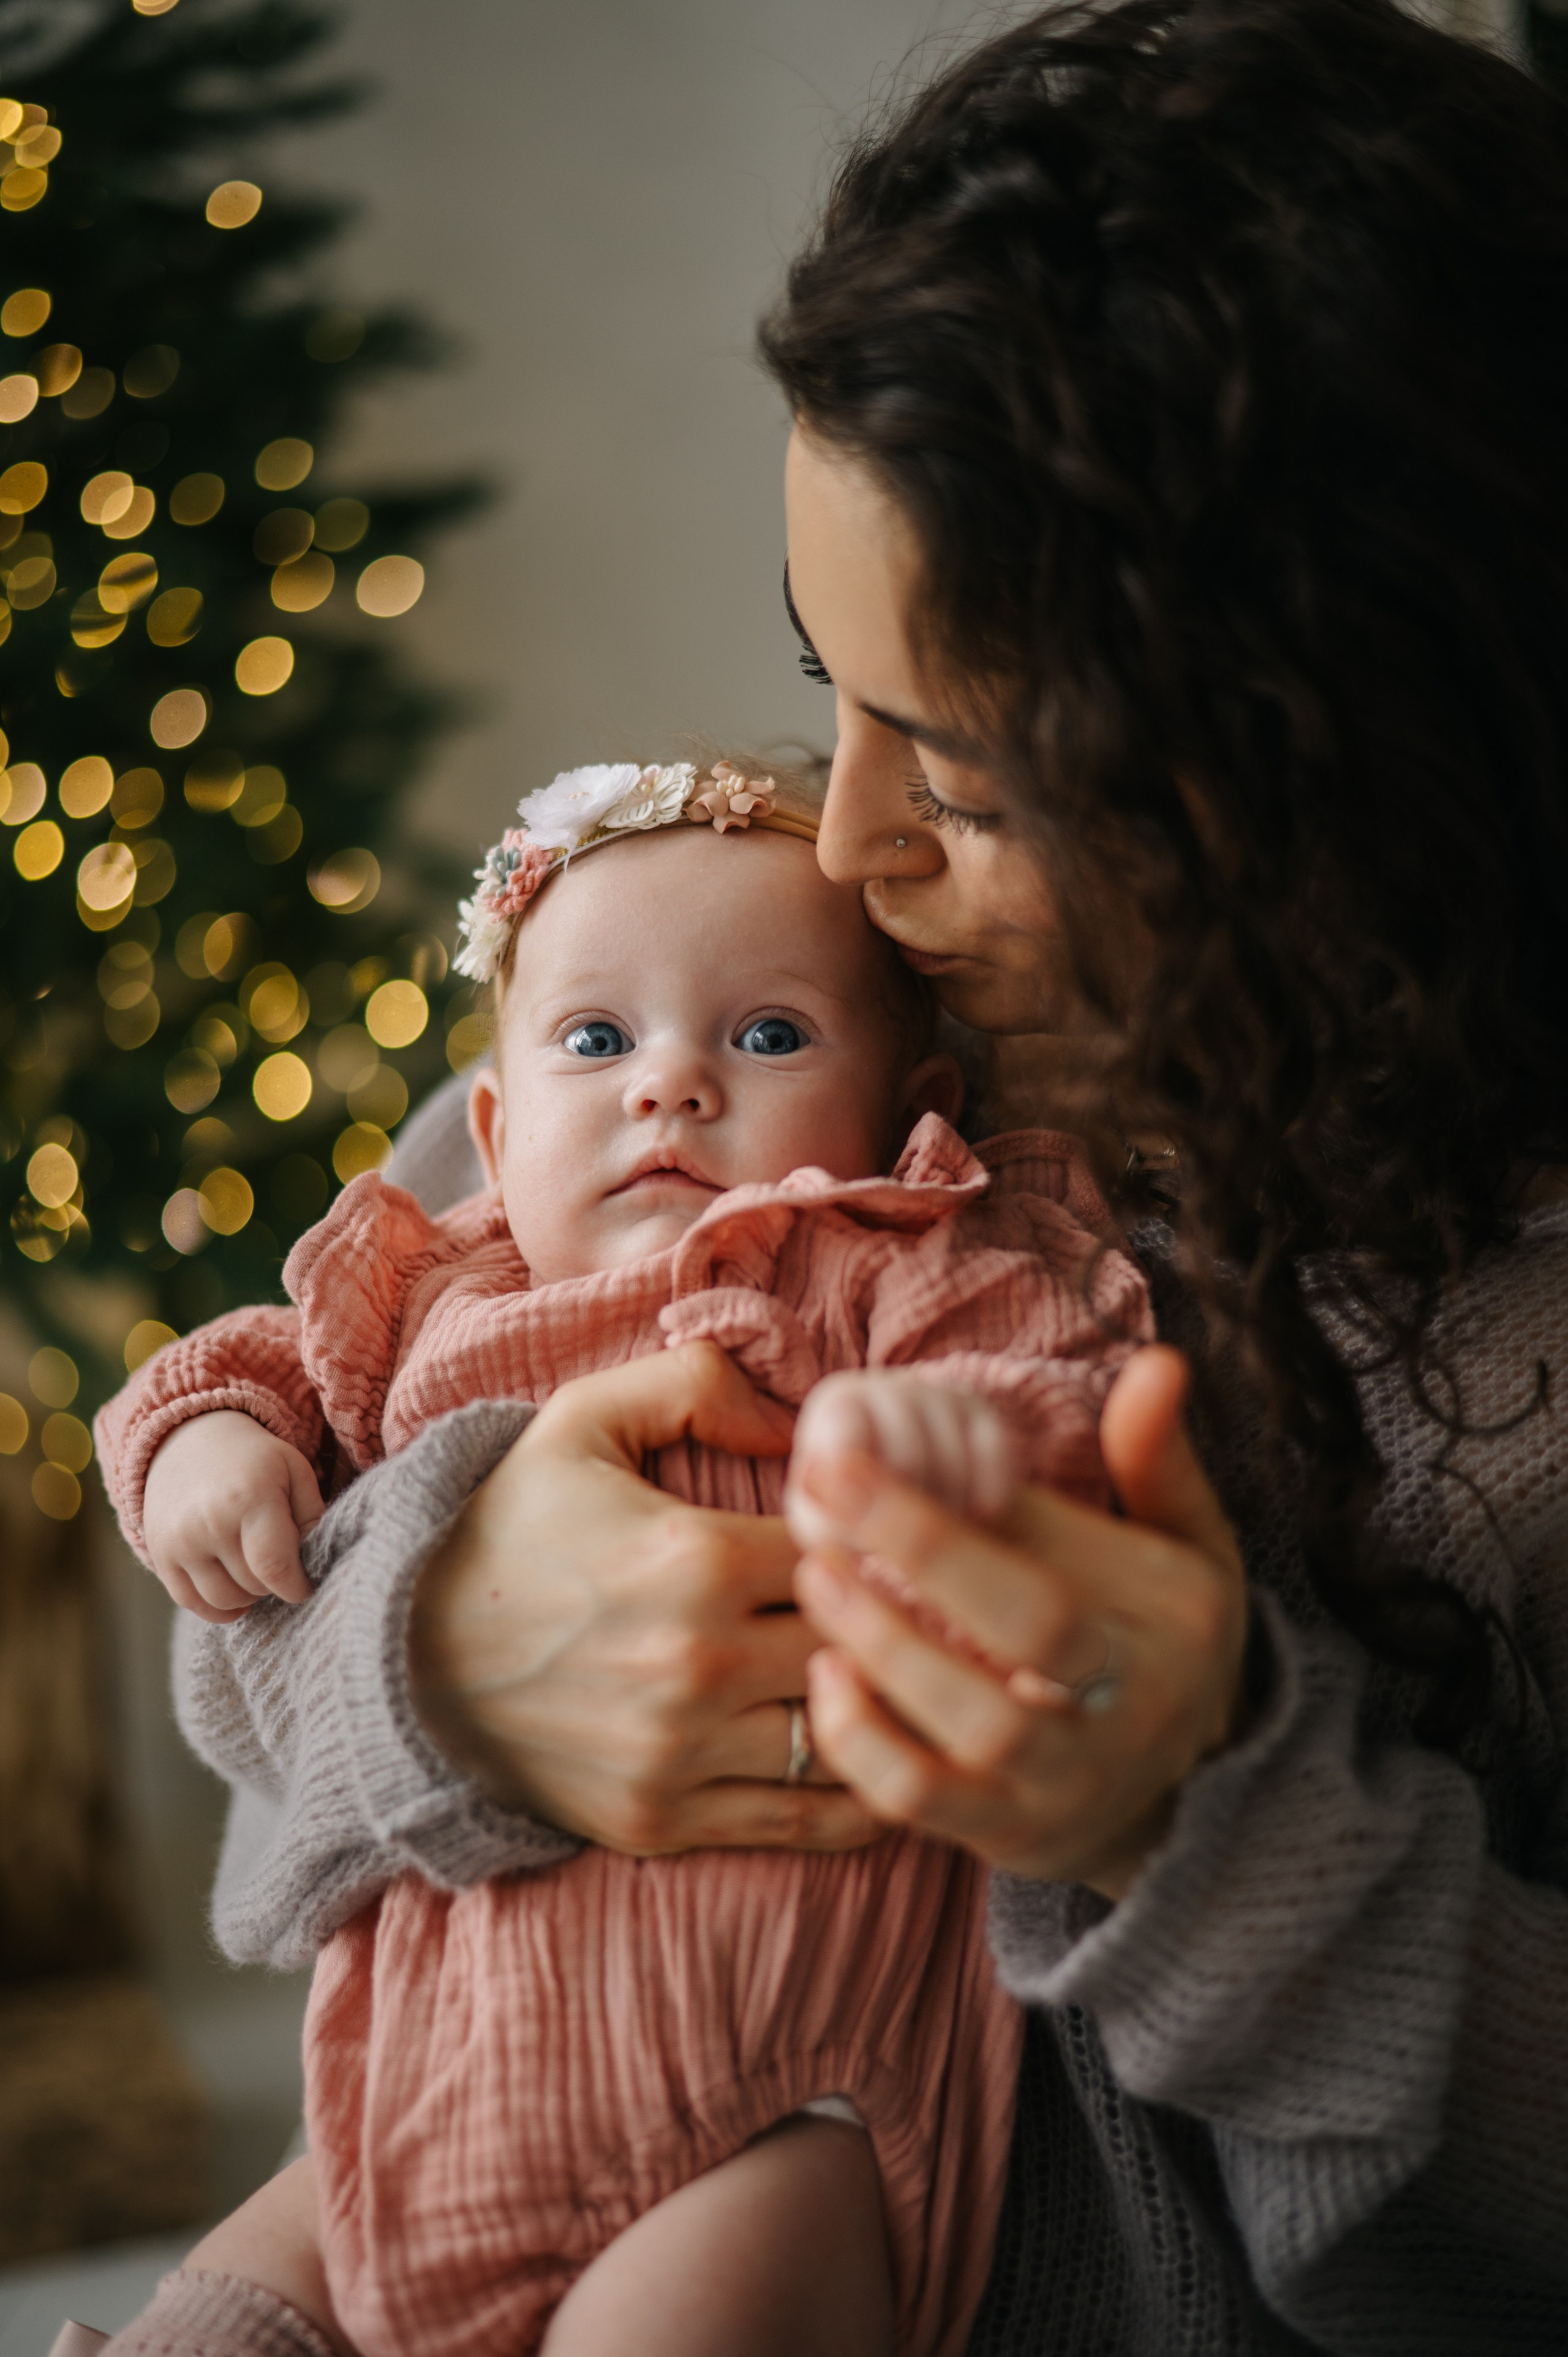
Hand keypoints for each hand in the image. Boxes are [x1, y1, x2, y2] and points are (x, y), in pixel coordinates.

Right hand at [143, 1409, 322, 1621]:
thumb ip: (313, 1514)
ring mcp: (180, 1540)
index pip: (275, 1566)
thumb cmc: (253, 1460)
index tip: (305, 1586)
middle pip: (253, 1585)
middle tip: (278, 1563)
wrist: (189, 1439)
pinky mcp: (160, 1554)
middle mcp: (210, 1522)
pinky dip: (216, 1607)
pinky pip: (190, 1602)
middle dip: (274, 1584)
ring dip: (247, 1596)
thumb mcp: (293, 1469)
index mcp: (250, 1497)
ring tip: (255, 1571)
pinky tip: (233, 1590)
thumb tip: (314, 1559)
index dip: (296, 1587)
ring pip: (223, 1600)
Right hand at [408, 1340, 881, 1855]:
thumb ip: (696, 1381)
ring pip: (848, 1741)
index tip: (900, 1542)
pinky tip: (880, 1759)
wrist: (403, 1658)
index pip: (857, 1554)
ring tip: (914, 1685)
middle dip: (899, 1629)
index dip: (892, 1545)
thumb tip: (799, 1416)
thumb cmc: (510, 1527)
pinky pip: (802, 1823)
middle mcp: (698, 1666)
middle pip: (866, 1650)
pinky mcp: (661, 1821)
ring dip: (888, 1712)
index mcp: (697, 1559)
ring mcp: (680, 1754)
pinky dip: (856, 1800)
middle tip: (926, 1616)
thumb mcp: (583, 1419)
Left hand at [793, 1346, 1246, 1899]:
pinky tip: (825, 1678)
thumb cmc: (1157, 1637)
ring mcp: (1062, 1782)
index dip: (948, 1520)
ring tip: (818, 1579)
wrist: (1180, 1792)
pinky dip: (864, 1745)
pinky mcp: (1006, 1833)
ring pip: (973, 1729)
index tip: (854, 1459)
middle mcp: (1124, 1708)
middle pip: (1024, 1639)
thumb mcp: (1186, 1545)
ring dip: (884, 1652)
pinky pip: (923, 1802)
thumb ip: (1156, 1458)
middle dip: (917, 1563)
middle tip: (822, 1508)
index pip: (1054, 1569)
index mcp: (1166, 1624)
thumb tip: (1158, 1362)